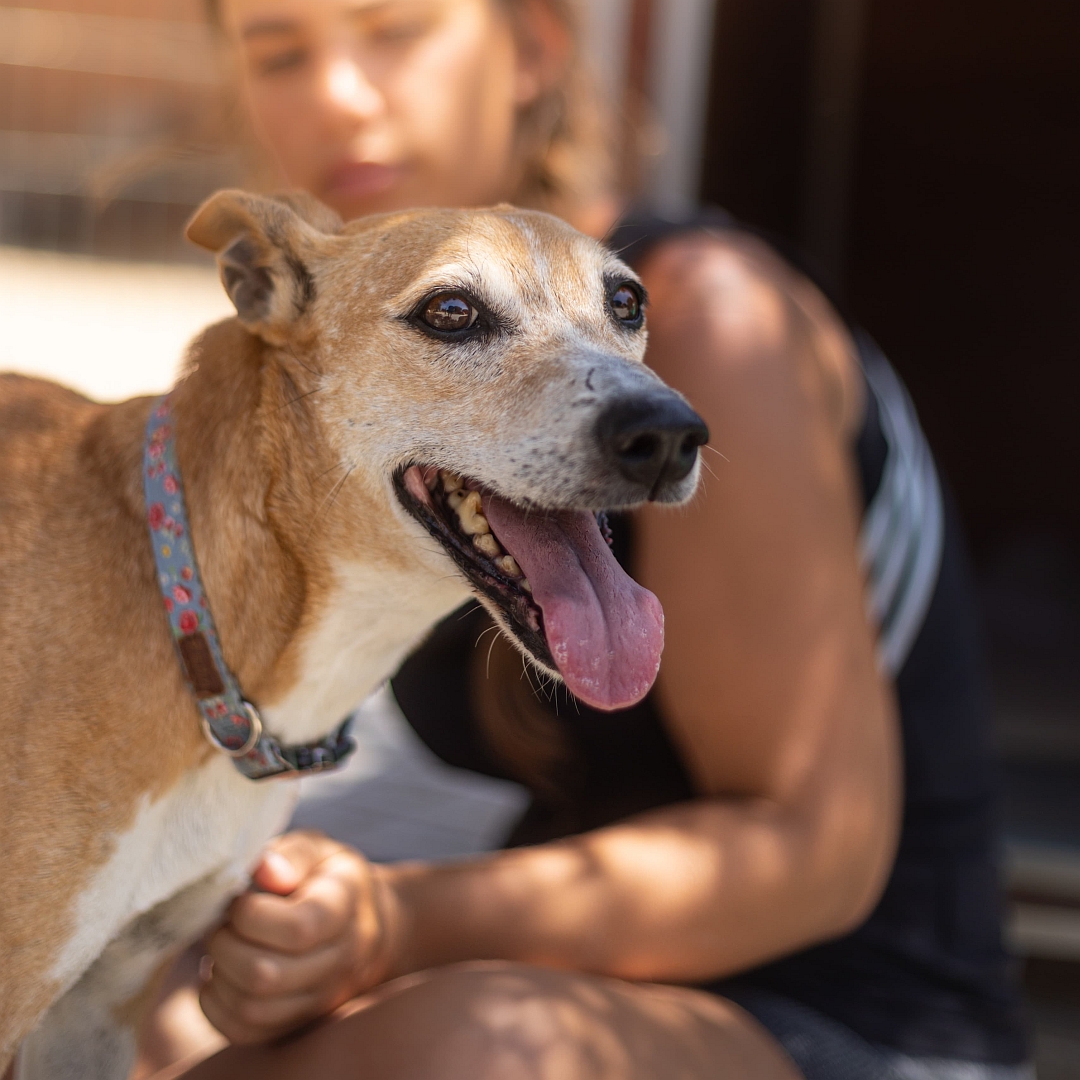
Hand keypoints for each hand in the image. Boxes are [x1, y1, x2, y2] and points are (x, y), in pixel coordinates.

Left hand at [199, 831, 397, 1043]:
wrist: (366, 925)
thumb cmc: (330, 879)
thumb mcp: (320, 850)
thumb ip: (292, 855)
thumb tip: (262, 871)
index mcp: (346, 909)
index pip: (298, 928)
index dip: (251, 914)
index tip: (238, 897)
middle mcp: (339, 961)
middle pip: (266, 975)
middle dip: (225, 945)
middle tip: (219, 922)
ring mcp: (319, 999)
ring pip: (252, 1008)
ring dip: (219, 975)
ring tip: (221, 945)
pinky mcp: (297, 1023)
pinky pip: (245, 1031)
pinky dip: (217, 1006)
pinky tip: (221, 974)